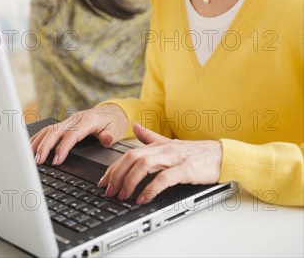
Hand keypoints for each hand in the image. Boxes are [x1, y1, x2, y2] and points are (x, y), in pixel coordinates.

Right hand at [29, 104, 127, 165]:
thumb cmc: (113, 122)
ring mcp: (68, 121)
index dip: (62, 148)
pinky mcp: (64, 124)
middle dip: (45, 146)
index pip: (72, 135)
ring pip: (49, 130)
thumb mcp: (116, 129)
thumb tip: (105, 139)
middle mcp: (75, 120)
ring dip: (38, 142)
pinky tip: (31, 147)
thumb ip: (110, 135)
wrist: (112, 112)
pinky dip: (38, 138)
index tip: (56, 160)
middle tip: (38, 161)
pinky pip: (48, 130)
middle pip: (55, 131)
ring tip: (30, 157)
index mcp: (87, 121)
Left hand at [98, 122, 221, 204]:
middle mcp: (163, 149)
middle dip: (117, 175)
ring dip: (130, 181)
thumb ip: (150, 137)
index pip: (129, 154)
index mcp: (157, 145)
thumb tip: (135, 126)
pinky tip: (143, 199)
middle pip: (132, 158)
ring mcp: (174, 158)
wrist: (220, 155)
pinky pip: (164, 178)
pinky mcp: (185, 169)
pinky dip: (151, 189)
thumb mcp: (169, 143)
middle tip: (109, 191)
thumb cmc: (196, 152)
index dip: (114, 167)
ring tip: (123, 196)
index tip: (104, 181)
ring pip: (144, 165)